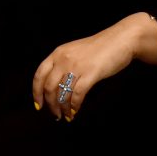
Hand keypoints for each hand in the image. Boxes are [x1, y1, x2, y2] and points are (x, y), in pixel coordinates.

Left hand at [32, 13, 156, 120]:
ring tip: (66, 116)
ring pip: (62, 92)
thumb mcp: (74, 52)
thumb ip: (63, 64)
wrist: (120, 40)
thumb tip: (56, 86)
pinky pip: (77, 94)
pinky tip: (75, 111)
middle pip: (49, 87)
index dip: (36, 92)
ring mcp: (77, 66)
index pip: (39, 75)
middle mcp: (63, 59)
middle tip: (55, 114)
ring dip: (62, 107)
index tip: (38, 105)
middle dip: (50, 104)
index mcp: (57, 53)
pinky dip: (75, 105)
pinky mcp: (91, 73)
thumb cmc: (99, 48)